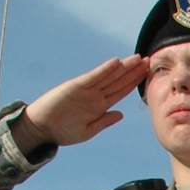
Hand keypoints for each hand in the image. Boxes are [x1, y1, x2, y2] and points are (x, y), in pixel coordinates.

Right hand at [12, 56, 149, 152]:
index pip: (121, 92)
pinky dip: (104, 70)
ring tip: (137, 58)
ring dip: (123, 67)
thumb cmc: (62, 131)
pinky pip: (93, 77)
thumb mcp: (87, 131)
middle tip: (148, 60)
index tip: (147, 75)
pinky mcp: (75, 86)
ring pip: (109, 76)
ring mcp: (86, 90)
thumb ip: (104, 121)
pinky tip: (116, 63)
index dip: (134, 83)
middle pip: (118, 81)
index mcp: (99, 106)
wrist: (42, 129)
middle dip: (133, 71)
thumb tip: (121, 114)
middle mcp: (95, 95)